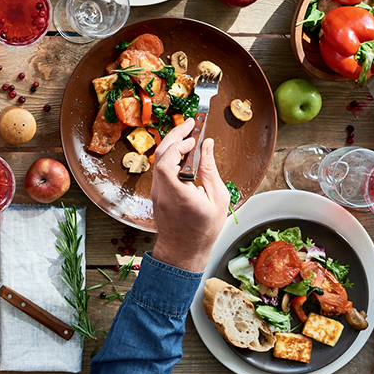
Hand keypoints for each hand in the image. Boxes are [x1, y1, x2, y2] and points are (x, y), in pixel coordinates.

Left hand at [150, 119, 229, 272]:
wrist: (183, 250)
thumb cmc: (204, 229)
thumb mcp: (217, 199)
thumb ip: (211, 169)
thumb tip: (208, 146)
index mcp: (179, 195)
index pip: (166, 163)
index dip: (177, 145)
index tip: (193, 137)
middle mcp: (163, 192)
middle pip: (160, 155)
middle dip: (174, 135)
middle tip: (190, 123)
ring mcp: (156, 192)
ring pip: (158, 160)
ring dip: (172, 144)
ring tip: (188, 133)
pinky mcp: (156, 193)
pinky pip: (160, 168)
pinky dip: (170, 156)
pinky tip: (183, 151)